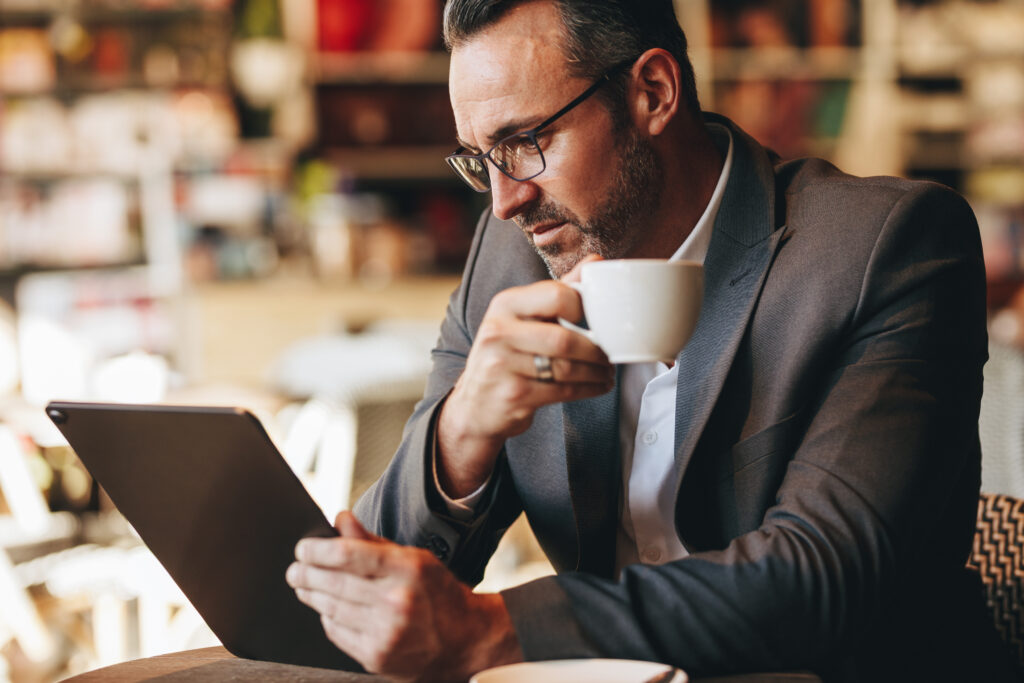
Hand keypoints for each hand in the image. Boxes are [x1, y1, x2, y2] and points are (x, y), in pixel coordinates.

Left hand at [287, 511, 521, 680]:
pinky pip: (337, 633)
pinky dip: (328, 619)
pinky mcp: (377, 656)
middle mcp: (397, 601)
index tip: (303, 548)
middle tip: (294, 569)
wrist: (464, 639)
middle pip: (334, 583)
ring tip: (304, 586)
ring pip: (332, 608)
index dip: (318, 550)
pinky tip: (326, 609)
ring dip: (312, 595)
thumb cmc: (437, 593)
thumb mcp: (413, 558)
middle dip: (306, 574)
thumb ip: (372, 541)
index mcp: (407, 569)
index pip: (348, 555)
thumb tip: (340, 519)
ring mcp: (386, 632)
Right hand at [438, 255, 612, 495]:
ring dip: (596, 372)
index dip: (585, 308)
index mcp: (505, 304)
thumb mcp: (522, 318)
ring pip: (565, 367)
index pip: (556, 295)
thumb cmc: (507, 355)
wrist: (475, 406)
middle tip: (609, 355)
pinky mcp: (513, 395)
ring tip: (606, 372)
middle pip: (563, 338)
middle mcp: (498, 331)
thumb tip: (597, 261)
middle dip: (595, 350)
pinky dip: (588, 389)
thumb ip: (557, 291)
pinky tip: (597, 386)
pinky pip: (562, 390)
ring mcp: (502, 365)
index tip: (600, 320)